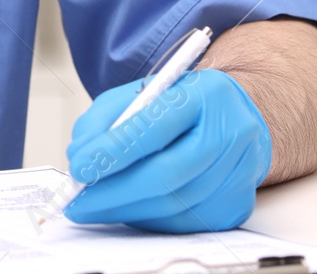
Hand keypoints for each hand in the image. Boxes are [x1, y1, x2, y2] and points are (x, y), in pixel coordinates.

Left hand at [62, 68, 271, 232]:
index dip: (113, 152)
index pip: (154, 128)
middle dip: (114, 192)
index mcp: (205, 94)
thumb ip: (105, 119)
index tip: (78, 169)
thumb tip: (79, 157)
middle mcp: (231, 132)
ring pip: (173, 205)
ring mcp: (239, 172)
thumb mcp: (141, 93)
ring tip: (92, 208)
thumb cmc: (181, 104)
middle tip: (77, 202)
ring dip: (125, 210)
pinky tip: (126, 210)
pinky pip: (183, 223)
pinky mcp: (236, 204)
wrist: (234, 117)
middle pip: (166, 174)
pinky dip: (147, 219)